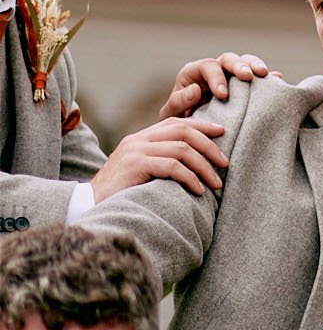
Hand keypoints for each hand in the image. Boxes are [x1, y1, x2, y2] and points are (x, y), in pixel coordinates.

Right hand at [92, 116, 228, 199]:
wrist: (89, 206)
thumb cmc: (121, 193)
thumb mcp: (143, 172)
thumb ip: (162, 161)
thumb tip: (197, 162)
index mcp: (141, 138)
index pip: (176, 122)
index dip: (202, 125)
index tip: (222, 132)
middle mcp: (138, 140)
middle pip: (183, 131)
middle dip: (209, 146)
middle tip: (225, 163)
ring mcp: (135, 151)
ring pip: (181, 149)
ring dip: (204, 167)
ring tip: (216, 183)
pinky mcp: (135, 165)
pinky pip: (172, 166)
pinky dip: (190, 178)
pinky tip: (199, 190)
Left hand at [159, 51, 276, 118]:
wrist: (191, 137)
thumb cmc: (178, 124)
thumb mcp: (171, 115)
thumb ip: (178, 102)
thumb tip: (196, 89)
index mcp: (194, 73)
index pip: (207, 66)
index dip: (216, 77)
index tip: (222, 95)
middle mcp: (214, 71)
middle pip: (229, 59)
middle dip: (240, 66)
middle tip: (249, 77)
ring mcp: (231, 78)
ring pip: (246, 62)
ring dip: (256, 66)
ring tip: (266, 74)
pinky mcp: (245, 88)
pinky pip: (259, 78)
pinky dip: (269, 78)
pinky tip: (278, 80)